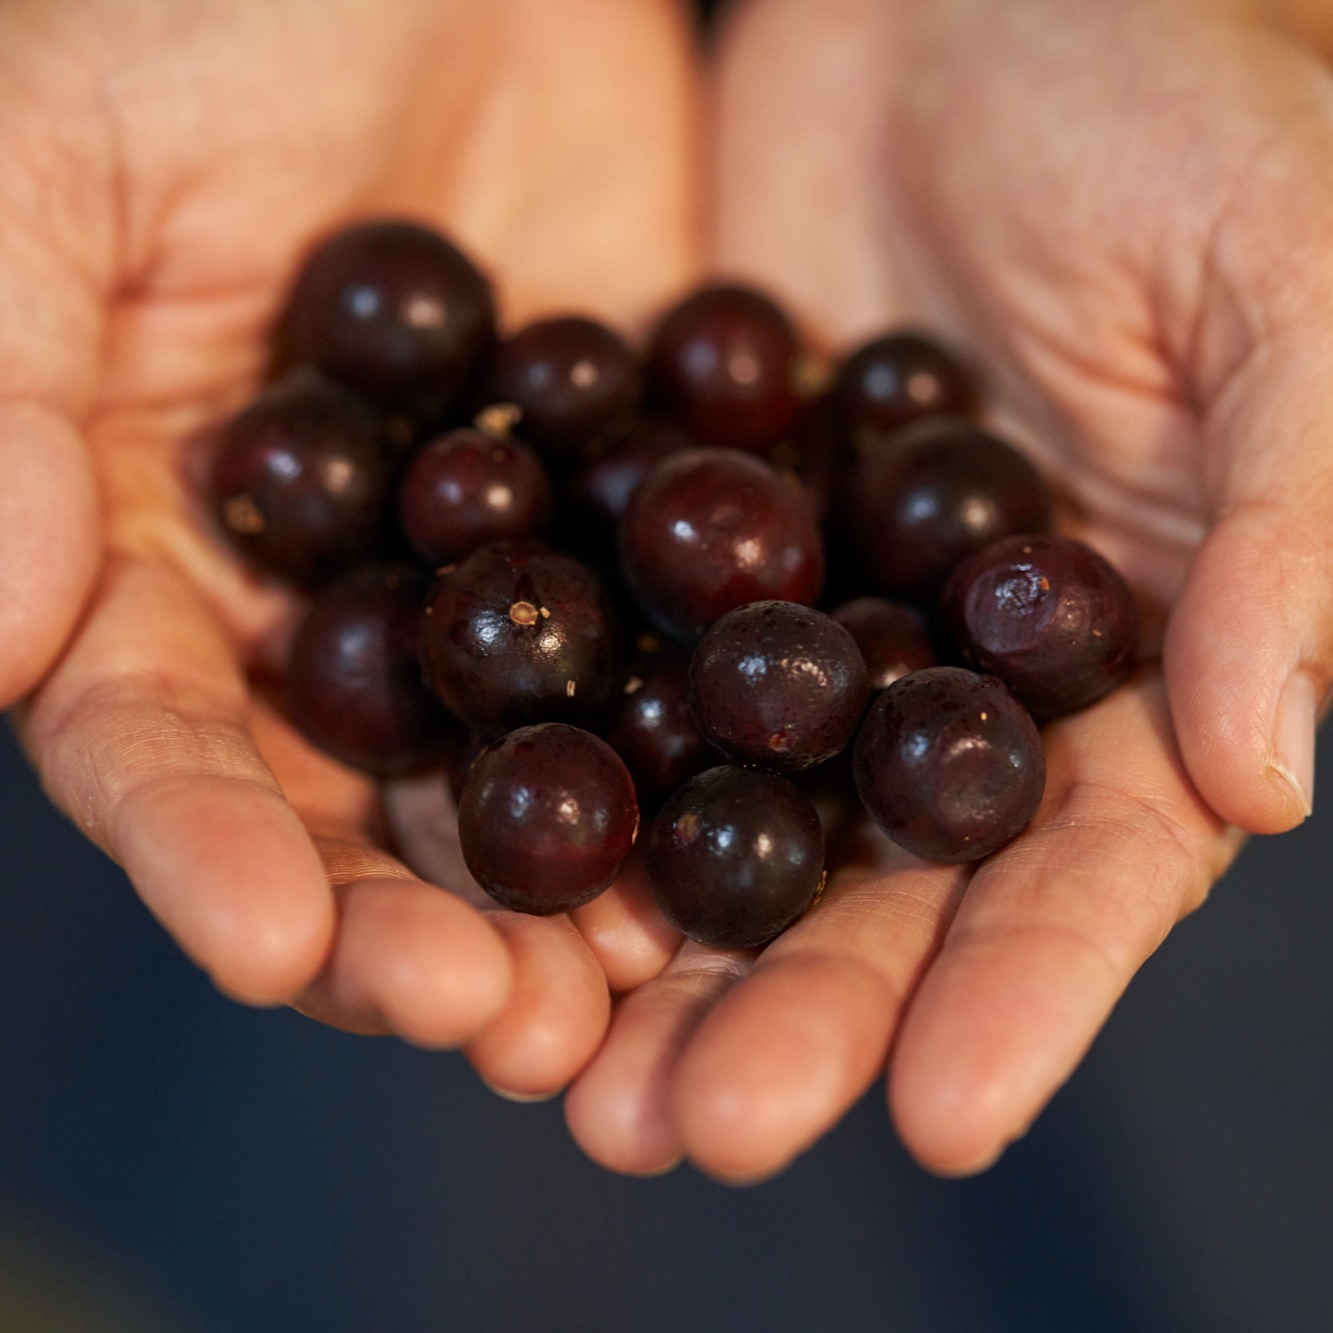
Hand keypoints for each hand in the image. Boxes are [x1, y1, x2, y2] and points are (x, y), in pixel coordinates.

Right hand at [4, 0, 697, 1092]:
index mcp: (162, 551)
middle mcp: (333, 603)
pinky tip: (756, 838)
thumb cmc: (209, 7)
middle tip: (501, 1030)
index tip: (274, 947)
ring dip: (572, 899)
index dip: (207, 853)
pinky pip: (674, 662)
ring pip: (527, 774)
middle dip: (417, 928)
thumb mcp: (58, 164)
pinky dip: (708, 758)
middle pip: (361, 809)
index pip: (164, 742)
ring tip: (630, 998)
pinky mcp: (641, 526)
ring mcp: (501, 577)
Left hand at [565, 0, 1330, 1178]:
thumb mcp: (1287, 294)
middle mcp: (939, 668)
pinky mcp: (672, 528)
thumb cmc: (1182, 110)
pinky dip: (542, 760)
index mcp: (1111, 657)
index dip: (1023, 997)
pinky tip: (464, 859)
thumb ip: (1283, 536)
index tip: (943, 1121)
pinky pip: (602, 661)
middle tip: (684, 1134)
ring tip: (556, 1071)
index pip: (1078, 863)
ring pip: (715, 810)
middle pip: (868, 883)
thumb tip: (1260, 778)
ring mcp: (795, 610)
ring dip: (638, 946)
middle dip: (786, 1014)